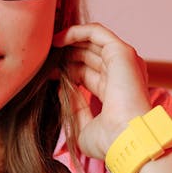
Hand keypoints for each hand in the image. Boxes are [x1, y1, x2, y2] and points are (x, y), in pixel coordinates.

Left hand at [53, 23, 151, 159]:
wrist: (127, 139)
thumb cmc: (109, 141)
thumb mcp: (84, 126)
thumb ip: (74, 107)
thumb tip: (62, 90)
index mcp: (116, 93)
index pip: (88, 75)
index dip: (67, 73)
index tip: (47, 76)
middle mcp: (122, 75)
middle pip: (88, 57)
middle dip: (65, 56)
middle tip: (44, 60)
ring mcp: (124, 62)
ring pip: (92, 42)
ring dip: (69, 42)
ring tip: (47, 46)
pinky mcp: (121, 51)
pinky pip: (96, 32)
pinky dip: (76, 32)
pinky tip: (57, 40)